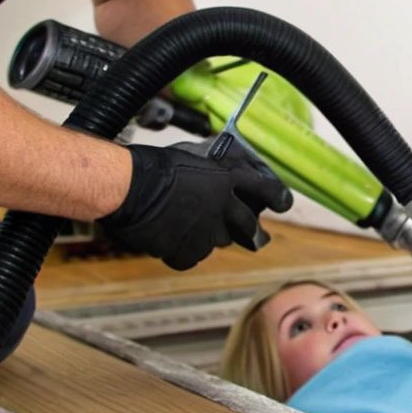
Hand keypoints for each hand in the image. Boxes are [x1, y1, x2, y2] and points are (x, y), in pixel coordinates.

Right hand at [99, 141, 292, 269]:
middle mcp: (223, 208)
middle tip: (259, 237)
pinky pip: (192, 256)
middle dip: (253, 232)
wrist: (127, 188)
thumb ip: (213, 168)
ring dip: (211, 237)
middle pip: (247, 225)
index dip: (278, 196)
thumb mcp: (191, 156)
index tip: (284, 203)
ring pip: (219, 241)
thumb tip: (221, 166)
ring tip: (192, 228)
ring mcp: (206, 232)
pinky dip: (185, 251)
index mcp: (226, 179)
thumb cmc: (153, 165)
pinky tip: (171, 241)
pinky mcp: (186, 252)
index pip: (265, 188)